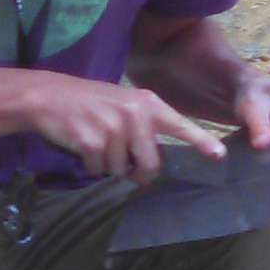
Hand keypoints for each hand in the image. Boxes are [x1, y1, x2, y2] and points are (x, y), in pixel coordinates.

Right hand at [19, 72, 223, 185]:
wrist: (49, 97)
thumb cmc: (91, 103)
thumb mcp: (125, 106)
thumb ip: (146, 129)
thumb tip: (158, 162)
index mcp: (146, 104)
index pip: (180, 125)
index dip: (200, 141)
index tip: (220, 155)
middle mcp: (134, 115)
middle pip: (150, 165)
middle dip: (138, 173)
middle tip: (124, 162)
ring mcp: (113, 128)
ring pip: (121, 171)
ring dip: (109, 165)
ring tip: (97, 141)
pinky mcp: (92, 142)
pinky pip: (99, 170)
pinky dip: (90, 164)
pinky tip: (82, 143)